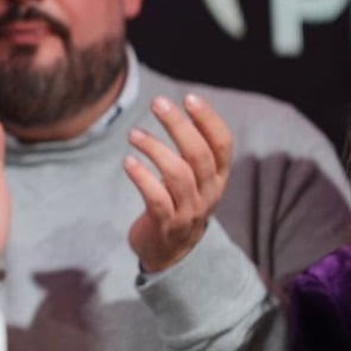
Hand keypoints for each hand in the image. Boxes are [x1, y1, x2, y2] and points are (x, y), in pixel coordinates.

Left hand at [124, 94, 232, 272]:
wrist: (171, 252)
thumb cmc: (180, 202)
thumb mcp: (195, 178)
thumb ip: (191, 149)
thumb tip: (175, 108)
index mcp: (218, 177)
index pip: (222, 144)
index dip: (208, 120)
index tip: (189, 97)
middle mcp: (208, 192)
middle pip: (198, 154)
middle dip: (178, 125)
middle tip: (158, 103)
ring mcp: (189, 210)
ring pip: (177, 174)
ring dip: (154, 149)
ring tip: (134, 134)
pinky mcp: (166, 224)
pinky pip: (156, 198)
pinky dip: (142, 177)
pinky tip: (128, 162)